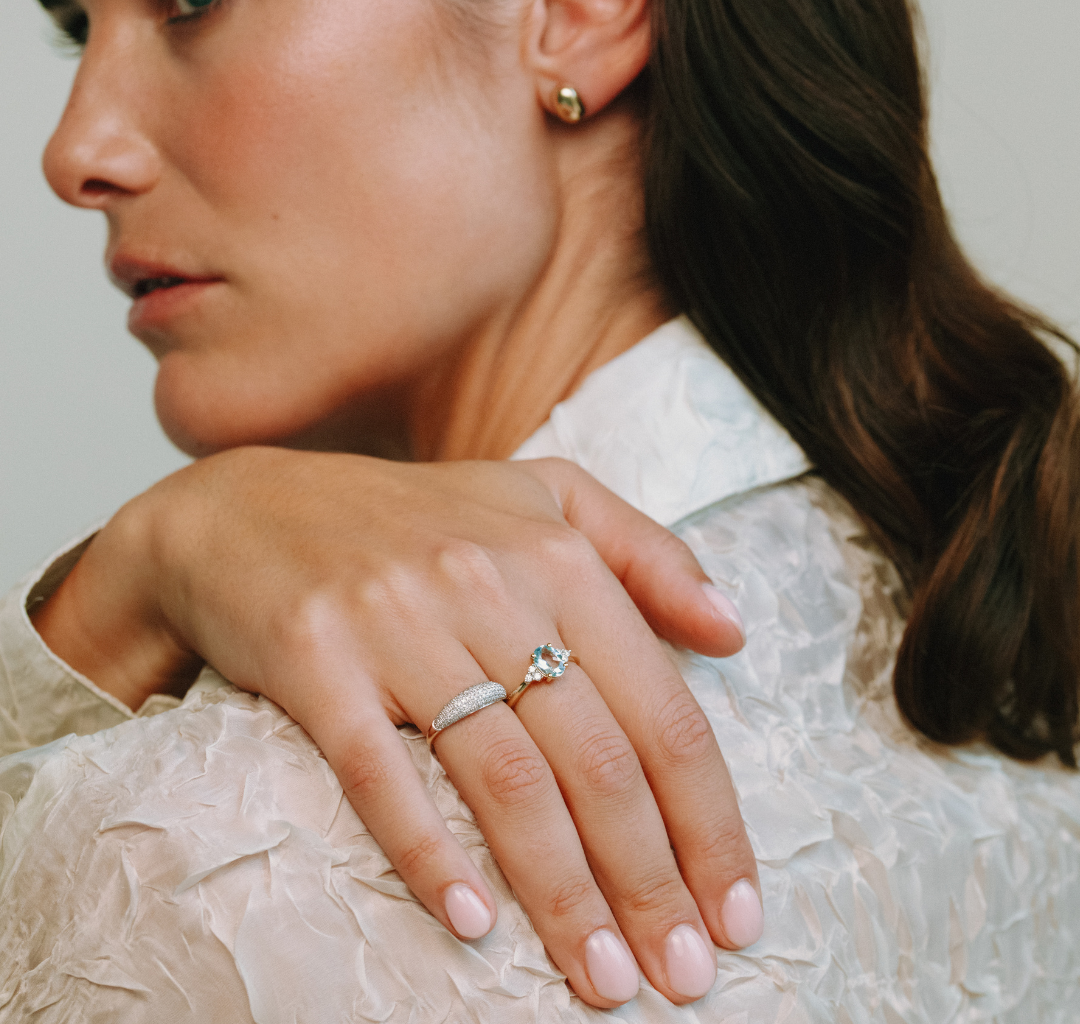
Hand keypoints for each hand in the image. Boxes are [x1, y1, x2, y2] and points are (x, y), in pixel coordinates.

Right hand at [33, 448, 760, 1007]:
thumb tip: (734, 630)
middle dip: (651, 880)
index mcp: (558, 553)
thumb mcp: (546, 496)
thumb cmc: (416, 516)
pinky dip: (428, 853)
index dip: (711, 817)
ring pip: (504, 779)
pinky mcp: (318, 660)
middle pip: (595, 758)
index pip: (662, 707)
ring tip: (602, 977)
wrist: (250, 509)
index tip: (736, 908)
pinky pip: (380, 772)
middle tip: (680, 974)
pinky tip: (472, 922)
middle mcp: (488, 584)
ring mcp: (399, 623)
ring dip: (563, 893)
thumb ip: (648, 552)